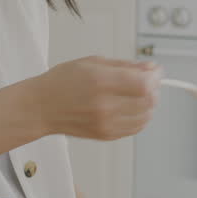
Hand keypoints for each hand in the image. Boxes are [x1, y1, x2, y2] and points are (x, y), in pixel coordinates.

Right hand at [23, 56, 161, 140]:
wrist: (41, 107)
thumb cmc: (61, 82)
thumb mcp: (92, 62)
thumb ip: (125, 65)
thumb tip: (150, 68)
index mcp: (100, 82)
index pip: (143, 84)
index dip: (155, 76)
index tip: (154, 71)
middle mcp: (104, 105)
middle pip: (148, 100)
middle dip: (154, 88)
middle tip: (148, 81)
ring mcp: (105, 123)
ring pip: (145, 116)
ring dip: (149, 104)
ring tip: (140, 94)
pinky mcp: (105, 135)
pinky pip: (135, 128)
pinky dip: (141, 117)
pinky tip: (133, 108)